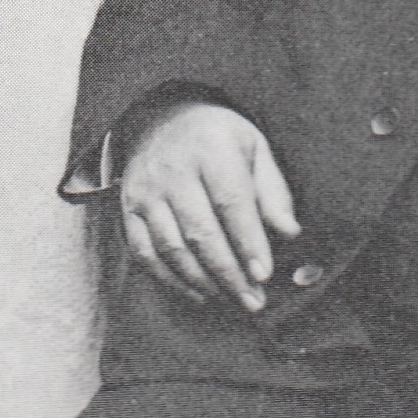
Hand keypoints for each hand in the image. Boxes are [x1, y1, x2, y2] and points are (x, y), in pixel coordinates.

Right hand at [119, 102, 301, 311]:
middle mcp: (172, 170)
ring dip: (203, 281)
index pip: (231, 202)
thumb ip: (273, 191)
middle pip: (200, 232)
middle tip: (254, 301)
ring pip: (171, 248)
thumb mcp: (254, 148)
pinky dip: (170, 279)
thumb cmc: (218, 137)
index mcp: (210, 149)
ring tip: (231, 299)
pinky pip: (145, 252)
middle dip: (229, 273)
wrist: (160, 115)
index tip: (264, 275)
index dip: (248, 242)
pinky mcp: (128, 208)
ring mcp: (145, 191)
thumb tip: (289, 232)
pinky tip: (198, 292)